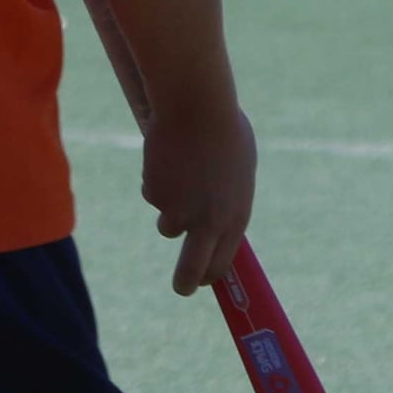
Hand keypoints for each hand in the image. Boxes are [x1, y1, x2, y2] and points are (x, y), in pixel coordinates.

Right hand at [140, 95, 255, 295]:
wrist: (197, 105)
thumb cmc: (224, 127)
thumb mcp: (239, 169)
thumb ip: (230, 197)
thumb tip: (220, 216)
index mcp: (236, 216)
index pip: (222, 262)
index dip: (210, 274)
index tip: (203, 279)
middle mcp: (209, 221)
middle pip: (191, 270)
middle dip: (185, 283)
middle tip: (181, 288)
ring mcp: (180, 210)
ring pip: (167, 225)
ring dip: (169, 207)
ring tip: (179, 172)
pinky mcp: (156, 195)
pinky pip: (152, 194)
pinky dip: (157, 180)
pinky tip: (168, 156)